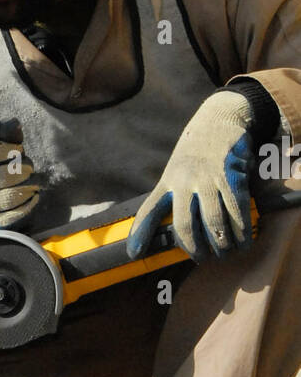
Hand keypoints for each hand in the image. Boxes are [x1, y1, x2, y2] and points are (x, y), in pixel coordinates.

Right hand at [0, 134, 38, 232]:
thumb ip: (3, 136)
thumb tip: (15, 123)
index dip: (12, 150)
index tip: (19, 151)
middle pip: (3, 176)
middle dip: (23, 170)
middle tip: (30, 168)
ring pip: (10, 196)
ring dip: (28, 187)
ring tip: (33, 182)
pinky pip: (14, 214)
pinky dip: (28, 203)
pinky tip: (32, 196)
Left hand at [127, 90, 258, 263]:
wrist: (219, 118)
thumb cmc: (195, 150)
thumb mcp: (176, 168)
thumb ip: (174, 194)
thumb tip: (177, 228)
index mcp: (167, 181)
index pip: (149, 210)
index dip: (140, 234)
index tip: (133, 253)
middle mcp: (184, 181)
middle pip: (184, 224)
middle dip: (193, 248)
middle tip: (202, 258)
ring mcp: (208, 179)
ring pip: (213, 221)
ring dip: (220, 243)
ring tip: (224, 253)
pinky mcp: (232, 177)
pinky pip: (236, 210)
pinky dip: (241, 230)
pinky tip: (243, 241)